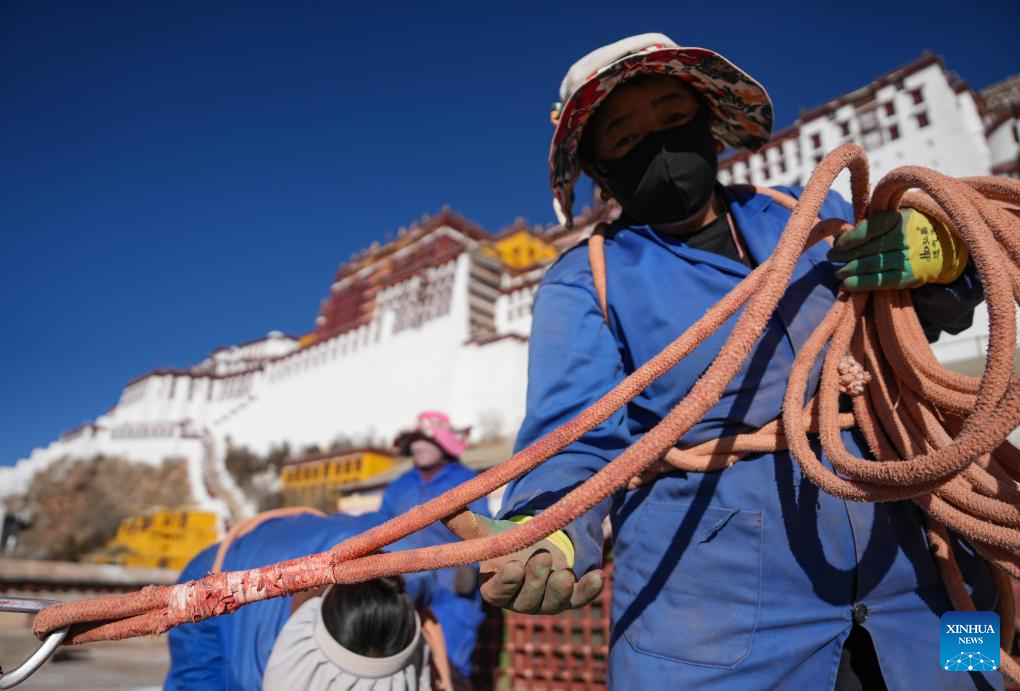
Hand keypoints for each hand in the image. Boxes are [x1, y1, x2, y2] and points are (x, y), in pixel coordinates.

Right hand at [444, 512, 602, 613]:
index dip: (506, 582)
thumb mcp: (488, 533)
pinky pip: (581, 598)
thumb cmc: (508, 543)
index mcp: (497, 589)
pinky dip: (589, 589)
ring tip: (566, 571)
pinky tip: (598, 575)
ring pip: (554, 603)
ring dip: (561, 589)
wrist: (537, 546)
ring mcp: (548, 602)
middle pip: (528, 600)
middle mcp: (522, 601)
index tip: (514, 566)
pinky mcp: (572, 598)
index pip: (498, 593)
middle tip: (542, 557)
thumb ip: (466, 525)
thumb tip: (441, 509)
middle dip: (536, 580)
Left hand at [827, 208, 967, 290]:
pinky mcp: (909, 276)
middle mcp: (904, 238)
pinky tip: (847, 284)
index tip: (837, 244)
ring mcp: (908, 258)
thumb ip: (872, 223)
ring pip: (871, 265)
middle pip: (867, 249)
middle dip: (844, 255)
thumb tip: (841, 237)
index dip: (850, 238)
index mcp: (899, 219)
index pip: (870, 229)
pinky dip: (861, 283)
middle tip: (830, 258)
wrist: (945, 245)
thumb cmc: (910, 229)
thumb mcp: (897, 216)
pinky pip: (881, 281)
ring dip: (849, 270)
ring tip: (837, 272)